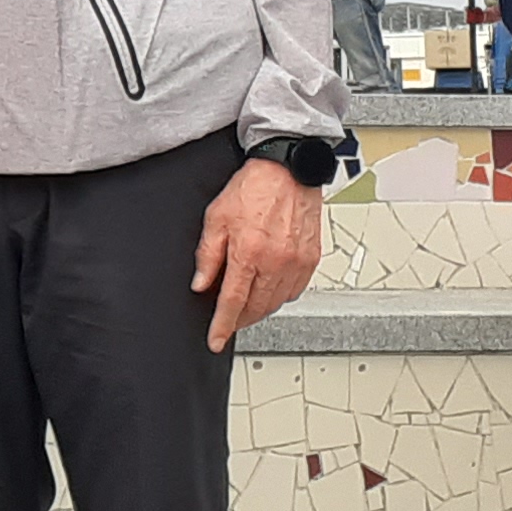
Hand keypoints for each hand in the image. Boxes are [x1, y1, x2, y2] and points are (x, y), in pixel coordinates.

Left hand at [193, 155, 323, 350]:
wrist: (288, 169)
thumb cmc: (253, 188)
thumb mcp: (216, 218)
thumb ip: (207, 256)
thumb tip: (201, 284)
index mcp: (249, 253)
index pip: (232, 302)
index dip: (222, 326)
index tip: (215, 340)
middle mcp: (276, 262)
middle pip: (256, 308)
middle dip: (239, 319)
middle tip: (228, 319)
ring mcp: (297, 263)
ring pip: (276, 303)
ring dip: (259, 309)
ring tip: (246, 303)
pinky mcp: (311, 260)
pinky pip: (294, 291)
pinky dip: (279, 296)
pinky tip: (269, 289)